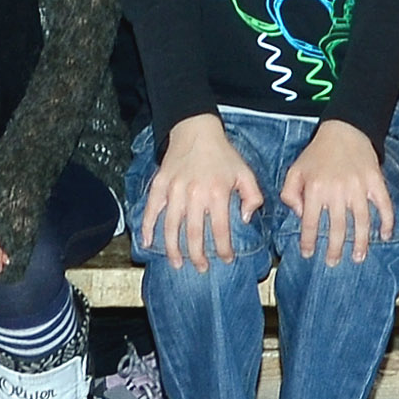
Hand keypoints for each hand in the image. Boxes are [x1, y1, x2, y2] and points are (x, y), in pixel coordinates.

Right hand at [141, 114, 262, 269]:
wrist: (196, 130)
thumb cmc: (223, 154)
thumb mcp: (245, 172)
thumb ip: (252, 197)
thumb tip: (245, 219)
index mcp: (218, 193)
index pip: (220, 230)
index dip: (223, 249)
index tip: (226, 260)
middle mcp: (195, 194)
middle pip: (194, 234)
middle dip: (197, 256)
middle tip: (202, 268)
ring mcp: (174, 190)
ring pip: (171, 227)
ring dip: (173, 249)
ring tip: (178, 264)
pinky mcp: (159, 184)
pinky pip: (151, 209)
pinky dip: (147, 227)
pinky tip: (147, 243)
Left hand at [280, 120, 393, 260]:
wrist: (344, 129)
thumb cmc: (317, 153)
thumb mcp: (295, 170)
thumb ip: (289, 194)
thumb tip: (299, 215)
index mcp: (315, 189)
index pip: (310, 223)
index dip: (308, 242)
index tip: (308, 254)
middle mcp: (337, 191)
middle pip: (336, 228)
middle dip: (334, 249)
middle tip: (332, 263)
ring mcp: (358, 188)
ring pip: (361, 223)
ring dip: (360, 243)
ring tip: (358, 258)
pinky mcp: (375, 182)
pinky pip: (384, 206)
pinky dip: (387, 222)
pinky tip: (385, 236)